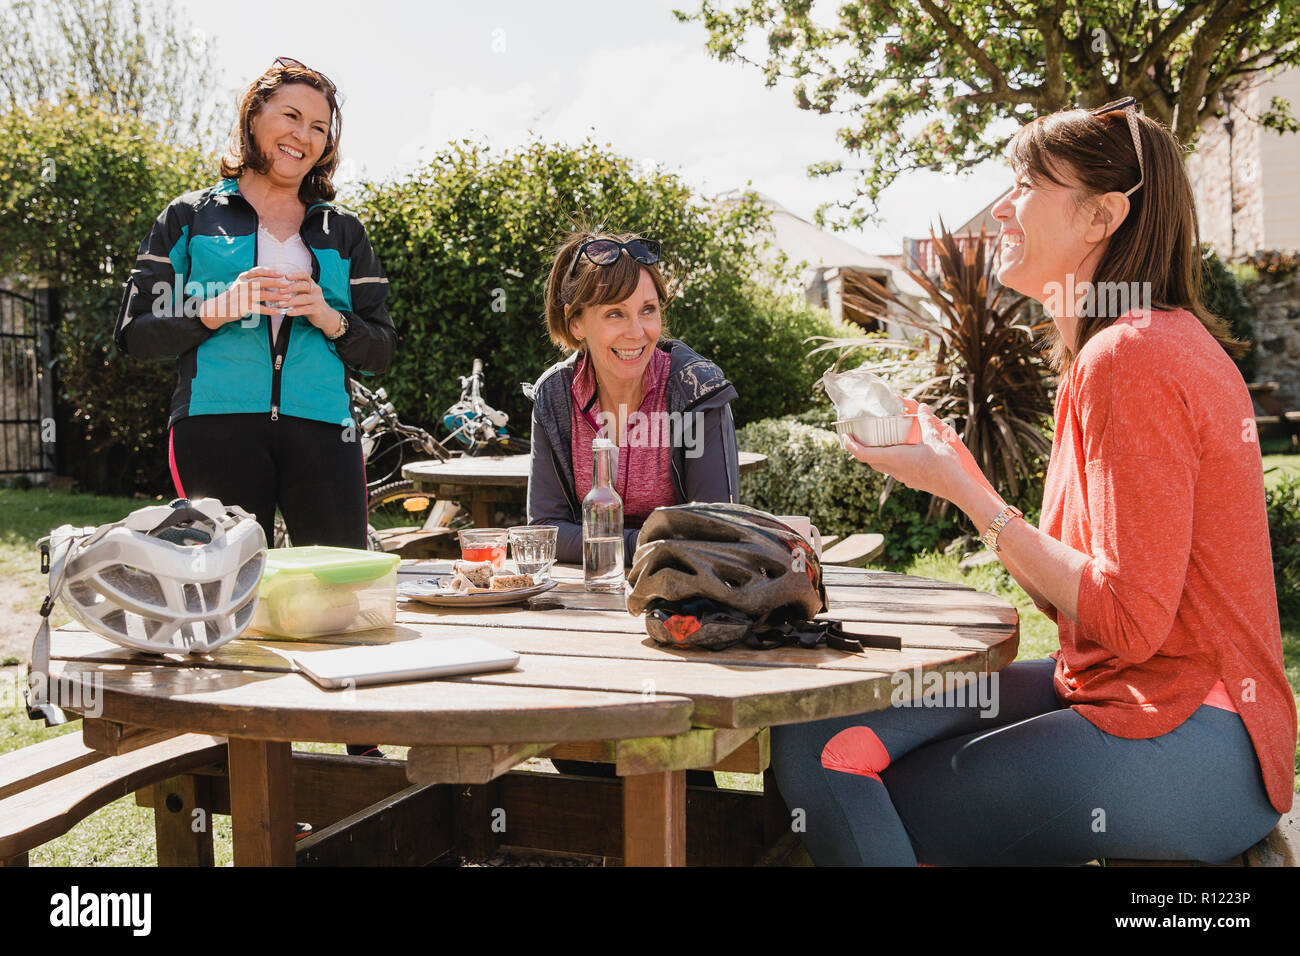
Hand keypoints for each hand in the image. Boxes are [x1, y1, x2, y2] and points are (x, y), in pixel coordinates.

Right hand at [198, 267, 288, 328]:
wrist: (219, 308)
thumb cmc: (234, 296)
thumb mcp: (241, 284)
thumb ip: (253, 280)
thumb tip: (272, 279)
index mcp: (243, 277)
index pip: (258, 271)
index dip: (271, 271)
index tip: (281, 273)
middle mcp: (242, 284)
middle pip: (262, 281)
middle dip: (276, 282)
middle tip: (288, 284)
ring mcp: (242, 296)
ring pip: (262, 294)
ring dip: (276, 296)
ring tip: (287, 298)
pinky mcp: (243, 307)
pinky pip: (260, 308)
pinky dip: (271, 310)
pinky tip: (279, 311)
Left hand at [276, 267, 340, 332]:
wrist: (325, 317)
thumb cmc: (310, 304)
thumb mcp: (303, 295)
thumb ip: (293, 291)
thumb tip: (275, 289)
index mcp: (311, 284)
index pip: (304, 275)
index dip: (295, 274)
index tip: (285, 275)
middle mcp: (315, 290)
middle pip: (304, 285)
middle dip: (291, 287)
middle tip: (280, 290)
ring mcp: (318, 300)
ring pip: (305, 298)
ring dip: (292, 300)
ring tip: (281, 303)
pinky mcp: (318, 309)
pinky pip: (306, 309)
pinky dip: (296, 311)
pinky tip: (288, 312)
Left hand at [840, 399, 1000, 511]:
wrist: (957, 487)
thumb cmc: (945, 465)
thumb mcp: (935, 439)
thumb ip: (927, 422)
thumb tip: (923, 407)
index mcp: (896, 458)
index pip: (864, 454)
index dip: (851, 446)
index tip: (845, 436)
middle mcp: (895, 469)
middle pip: (869, 461)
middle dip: (861, 449)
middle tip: (859, 435)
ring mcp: (902, 477)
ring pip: (881, 466)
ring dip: (874, 455)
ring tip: (877, 440)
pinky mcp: (910, 480)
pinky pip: (892, 469)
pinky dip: (888, 459)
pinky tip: (898, 450)